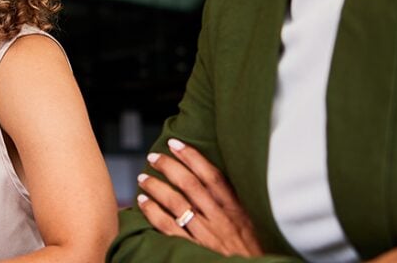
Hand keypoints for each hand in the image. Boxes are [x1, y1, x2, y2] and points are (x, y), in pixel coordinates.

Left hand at [136, 138, 261, 256]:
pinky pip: (168, 227)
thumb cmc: (254, 251)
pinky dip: (153, 212)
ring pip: (176, 202)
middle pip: (190, 184)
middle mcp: (220, 218)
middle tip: (154, 157)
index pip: (212, 176)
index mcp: (236, 210)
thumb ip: (236, 205)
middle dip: (169, 166)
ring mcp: (205, 234)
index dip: (192, 157)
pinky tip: (143, 202)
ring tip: (143, 178)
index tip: (176, 144)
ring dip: (156, 186)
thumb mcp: (252, 224)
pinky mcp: (193, 249)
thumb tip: (217, 183)